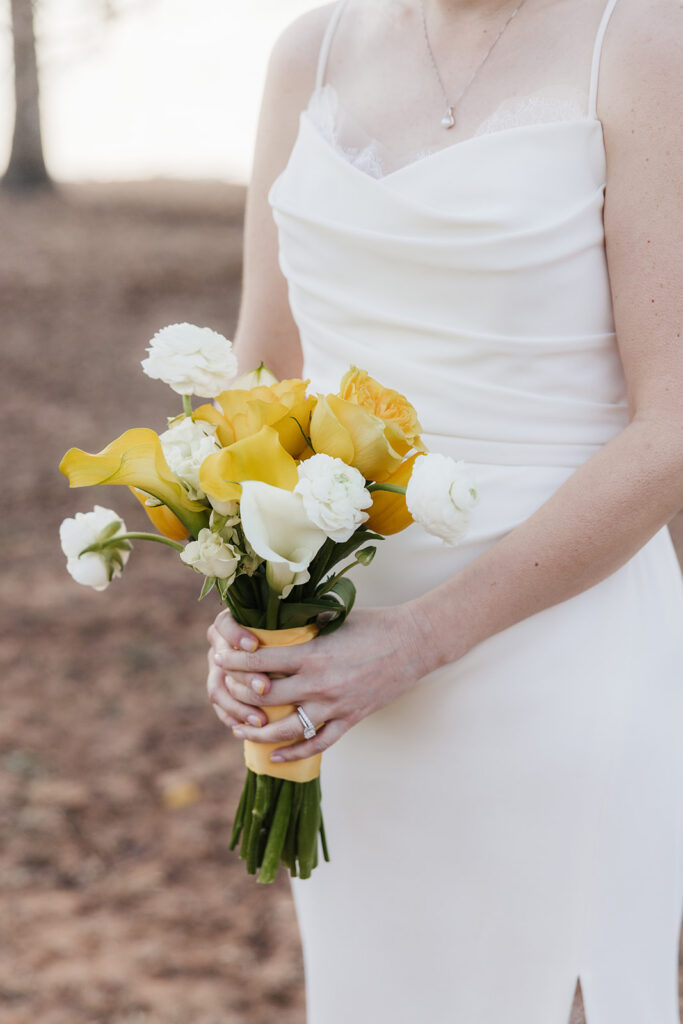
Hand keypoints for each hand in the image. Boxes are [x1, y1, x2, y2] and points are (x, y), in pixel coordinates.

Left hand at [206, 605, 431, 762]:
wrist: (413, 642)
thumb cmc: (374, 624)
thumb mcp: (333, 618)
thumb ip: (303, 624)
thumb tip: (273, 618)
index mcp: (313, 654)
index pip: (261, 663)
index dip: (235, 662)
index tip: (220, 657)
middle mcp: (320, 684)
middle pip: (266, 698)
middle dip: (239, 695)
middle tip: (225, 690)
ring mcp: (335, 706)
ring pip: (287, 729)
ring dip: (259, 731)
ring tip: (240, 729)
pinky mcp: (350, 719)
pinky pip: (318, 744)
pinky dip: (294, 753)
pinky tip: (276, 756)